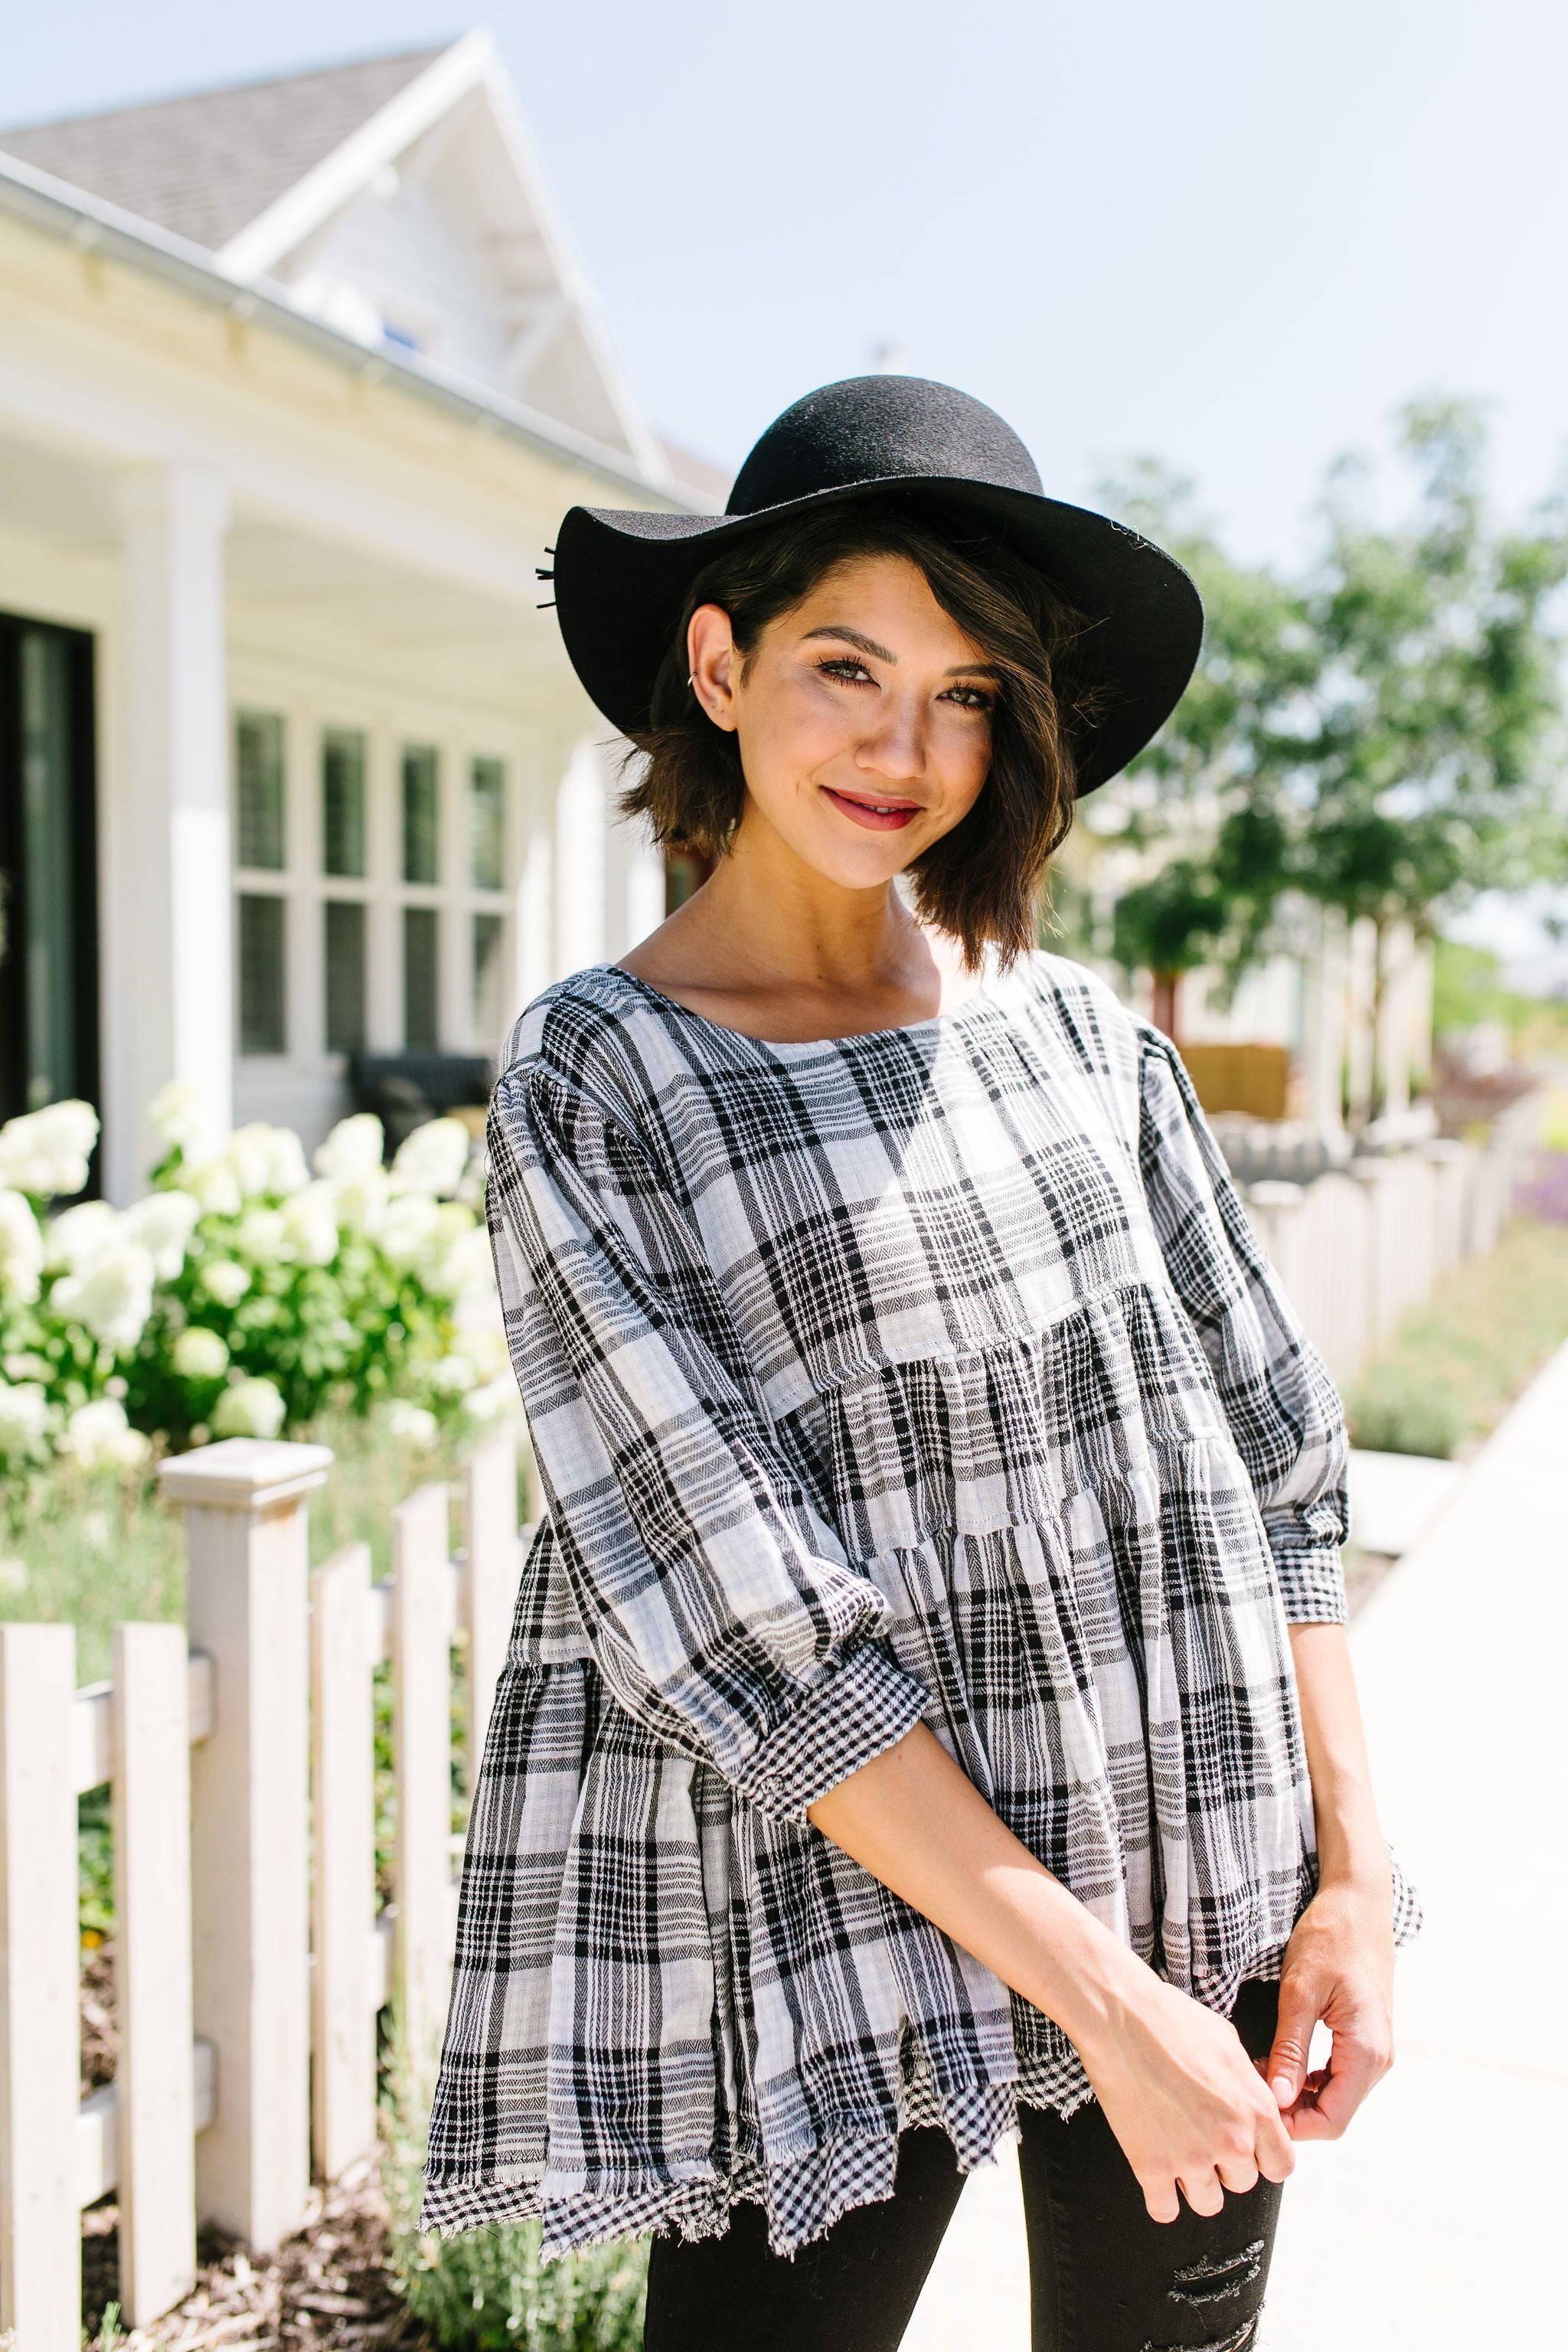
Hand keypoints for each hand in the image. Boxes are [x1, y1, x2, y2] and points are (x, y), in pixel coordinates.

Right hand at [1076, 1962, 1295, 2223]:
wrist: (1120, 2017)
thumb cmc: (1171, 2019)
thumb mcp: (1228, 2042)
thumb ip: (1248, 2084)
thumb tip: (1252, 2100)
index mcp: (1256, 2109)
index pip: (1281, 2165)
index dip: (1265, 2157)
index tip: (1249, 2149)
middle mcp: (1231, 2140)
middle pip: (1243, 2183)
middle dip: (1226, 2165)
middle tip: (1203, 2138)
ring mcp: (1191, 2158)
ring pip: (1209, 2203)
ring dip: (1197, 2184)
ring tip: (1180, 2155)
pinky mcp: (1151, 2167)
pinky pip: (1165, 2210)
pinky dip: (1162, 2199)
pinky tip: (1157, 2176)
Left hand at [1264, 1876, 1394, 2139]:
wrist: (1358, 1905)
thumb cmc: (1329, 1939)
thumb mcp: (1300, 1992)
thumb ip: (1290, 2049)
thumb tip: (1277, 2099)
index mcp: (1366, 2051)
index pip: (1333, 2120)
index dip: (1293, 2126)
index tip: (1255, 2110)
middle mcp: (1379, 2059)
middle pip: (1335, 2113)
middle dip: (1292, 2111)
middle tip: (1250, 2087)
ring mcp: (1376, 2049)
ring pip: (1336, 2096)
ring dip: (1299, 2094)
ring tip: (1260, 2070)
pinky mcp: (1367, 2038)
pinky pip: (1339, 2075)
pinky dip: (1309, 2077)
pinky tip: (1279, 2059)